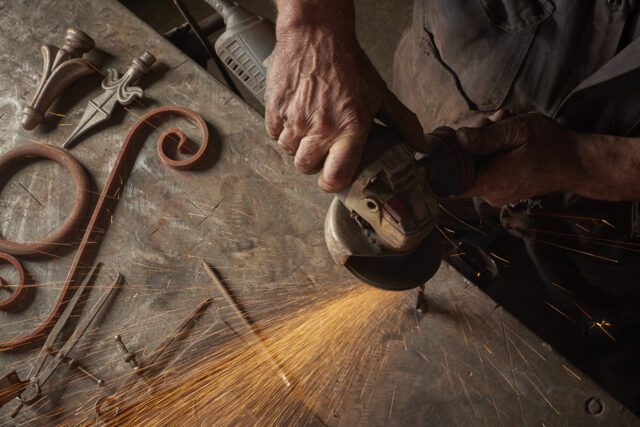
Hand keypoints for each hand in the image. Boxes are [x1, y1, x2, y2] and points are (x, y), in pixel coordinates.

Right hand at [265, 26, 425, 191]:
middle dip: (313, 162)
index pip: (335, 177)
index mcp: (349, 129)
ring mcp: (295, 120)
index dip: (332, 183)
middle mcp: (320, 128)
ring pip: (289, 151)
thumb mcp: (380, 94)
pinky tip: (294, 115)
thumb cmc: (349, 64)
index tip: (333, 178)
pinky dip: (282, 129)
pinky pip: (273, 134)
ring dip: (297, 144)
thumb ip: (402, 123)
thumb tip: (422, 146)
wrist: (316, 35)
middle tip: (321, 146)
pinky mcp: (275, 109)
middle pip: (306, 167)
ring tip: (308, 126)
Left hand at [457, 113, 580, 205]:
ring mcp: (496, 193)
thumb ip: (486, 137)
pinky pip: (487, 168)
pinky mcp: (502, 189)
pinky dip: (492, 150)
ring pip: (475, 165)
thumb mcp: (518, 131)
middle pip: (463, 167)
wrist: (576, 163)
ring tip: (504, 122)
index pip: (449, 181)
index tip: (451, 136)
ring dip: (484, 142)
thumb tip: (458, 138)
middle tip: (492, 120)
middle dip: (472, 140)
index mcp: (491, 182)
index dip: (446, 158)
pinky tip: (507, 135)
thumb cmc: (550, 145)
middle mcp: (490, 194)